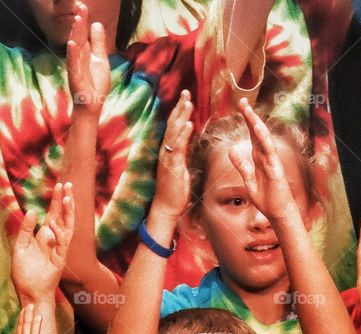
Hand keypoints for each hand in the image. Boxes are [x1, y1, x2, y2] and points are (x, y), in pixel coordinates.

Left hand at [12, 183, 73, 303]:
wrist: (29, 291)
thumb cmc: (24, 272)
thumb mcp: (20, 246)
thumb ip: (25, 230)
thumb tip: (32, 212)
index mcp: (44, 236)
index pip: (53, 214)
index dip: (56, 201)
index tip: (61, 186)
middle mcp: (54, 240)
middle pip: (63, 217)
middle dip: (66, 201)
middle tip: (69, 184)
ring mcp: (59, 249)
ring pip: (67, 227)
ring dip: (68, 213)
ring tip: (68, 198)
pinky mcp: (60, 259)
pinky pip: (62, 244)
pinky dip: (59, 233)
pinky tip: (54, 223)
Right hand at [67, 3, 110, 116]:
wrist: (92, 104)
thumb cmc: (95, 83)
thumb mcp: (101, 60)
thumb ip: (98, 43)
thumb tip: (96, 24)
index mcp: (85, 52)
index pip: (83, 33)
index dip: (83, 20)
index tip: (83, 6)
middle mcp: (78, 56)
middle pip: (79, 36)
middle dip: (80, 22)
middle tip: (80, 6)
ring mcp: (76, 65)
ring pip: (76, 47)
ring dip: (76, 33)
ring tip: (78, 20)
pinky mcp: (75, 76)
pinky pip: (73, 63)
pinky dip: (73, 53)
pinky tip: (72, 43)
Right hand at [151, 91, 193, 220]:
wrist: (166, 208)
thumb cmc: (174, 192)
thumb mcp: (181, 170)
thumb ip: (182, 155)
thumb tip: (187, 144)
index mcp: (169, 152)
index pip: (174, 128)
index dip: (179, 113)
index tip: (186, 99)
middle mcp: (166, 152)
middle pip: (172, 125)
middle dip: (179, 108)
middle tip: (186, 92)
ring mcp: (167, 158)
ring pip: (173, 133)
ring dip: (181, 116)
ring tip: (188, 102)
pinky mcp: (172, 166)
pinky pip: (177, 147)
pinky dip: (182, 135)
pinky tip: (188, 124)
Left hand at [228, 98, 300, 224]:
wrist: (279, 214)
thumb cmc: (267, 200)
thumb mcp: (249, 181)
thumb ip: (241, 166)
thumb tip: (231, 150)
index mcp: (259, 159)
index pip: (251, 136)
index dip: (246, 122)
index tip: (240, 107)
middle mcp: (267, 157)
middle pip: (257, 133)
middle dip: (250, 117)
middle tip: (242, 101)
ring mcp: (273, 162)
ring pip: (264, 140)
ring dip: (256, 124)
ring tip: (248, 111)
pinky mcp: (276, 170)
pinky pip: (270, 152)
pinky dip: (264, 141)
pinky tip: (258, 129)